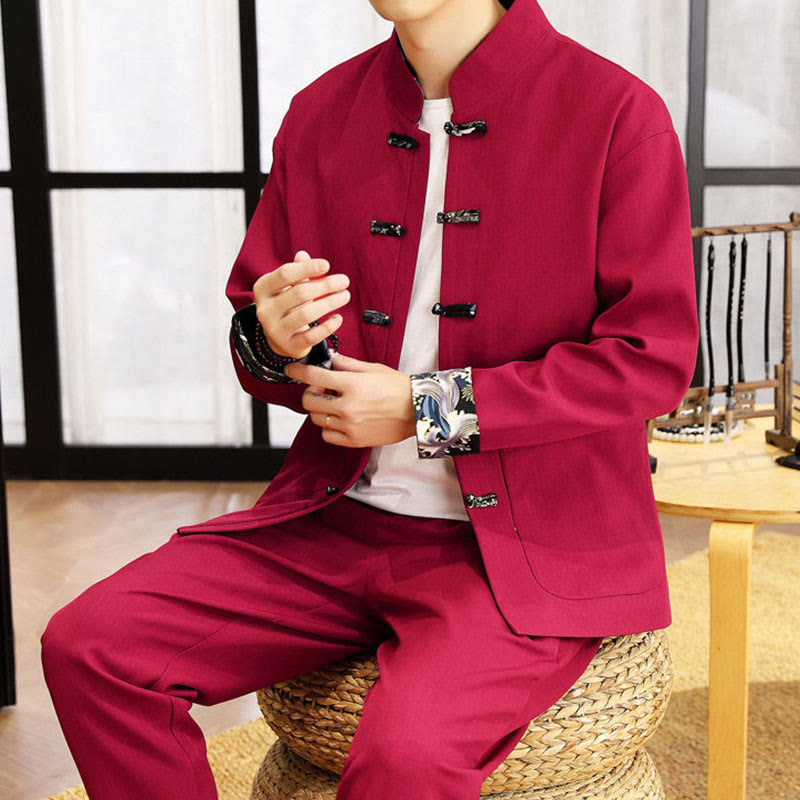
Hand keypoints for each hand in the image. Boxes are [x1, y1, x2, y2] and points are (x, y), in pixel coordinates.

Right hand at [252, 250, 349, 358]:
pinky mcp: (289, 346)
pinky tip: (338, 318)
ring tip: (345, 296)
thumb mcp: (288, 286)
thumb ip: (297, 271)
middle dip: (325, 286)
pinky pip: (311, 336)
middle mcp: (265, 310)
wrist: (280, 338)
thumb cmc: (287, 305)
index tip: (327, 265)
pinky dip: (327, 327)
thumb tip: (303, 255)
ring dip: (329, 303)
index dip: (307, 268)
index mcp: (262, 289)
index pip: (284, 274)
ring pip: (305, 315)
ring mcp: (275, 330)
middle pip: (298, 293)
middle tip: (344, 281)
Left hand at [284, 353, 416, 447]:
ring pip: (316, 418)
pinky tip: (340, 420)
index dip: (297, 371)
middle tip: (322, 390)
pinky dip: (328, 428)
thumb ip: (347, 364)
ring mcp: (349, 425)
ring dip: (320, 410)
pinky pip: (327, 435)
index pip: (313, 376)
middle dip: (311, 393)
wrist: (418, 410)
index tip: (291, 369)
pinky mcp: (354, 440)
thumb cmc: (398, 387)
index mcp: (351, 384)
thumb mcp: (372, 369)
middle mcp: (347, 406)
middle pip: (308, 401)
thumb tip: (329, 358)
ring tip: (335, 405)